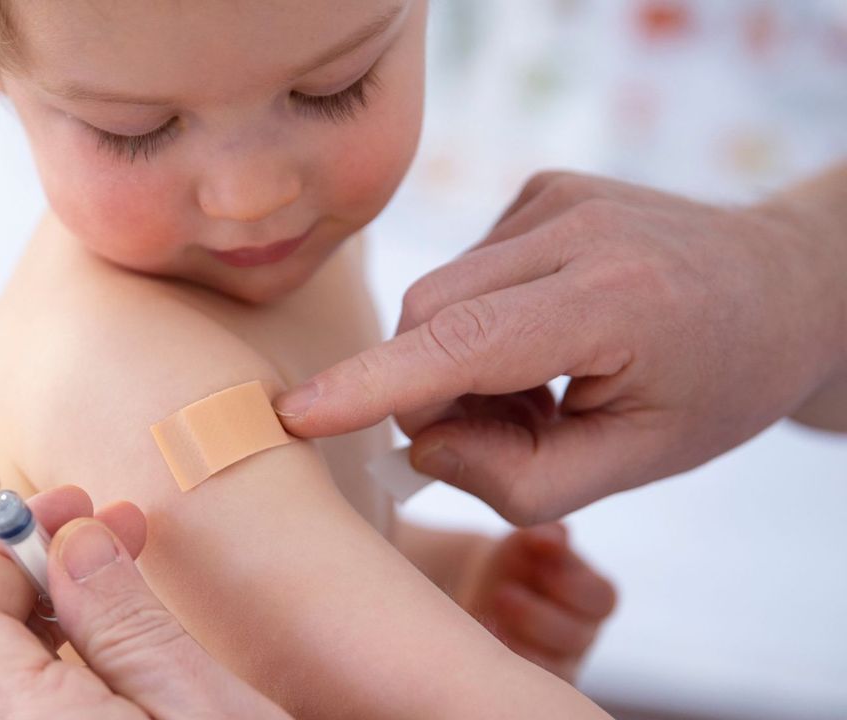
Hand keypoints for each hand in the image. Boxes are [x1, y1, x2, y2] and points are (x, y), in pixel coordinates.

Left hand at [0, 485, 290, 719]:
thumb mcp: (205, 710)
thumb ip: (125, 626)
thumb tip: (69, 541)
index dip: (6, 549)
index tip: (68, 505)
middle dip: (40, 568)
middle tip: (109, 521)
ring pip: (23, 674)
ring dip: (65, 606)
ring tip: (127, 564)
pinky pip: (55, 705)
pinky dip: (83, 654)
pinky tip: (131, 633)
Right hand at [276, 169, 846, 523]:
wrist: (782, 285)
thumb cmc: (716, 385)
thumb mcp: (639, 463)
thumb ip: (523, 479)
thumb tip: (421, 443)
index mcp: (617, 301)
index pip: (466, 341)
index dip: (375, 384)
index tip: (298, 414)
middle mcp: (577, 228)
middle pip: (431, 316)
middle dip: (431, 389)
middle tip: (502, 433)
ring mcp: (554, 197)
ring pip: (439, 295)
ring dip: (458, 359)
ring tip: (539, 386)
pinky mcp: (540, 190)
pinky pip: (464, 273)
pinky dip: (477, 323)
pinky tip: (540, 340)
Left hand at [456, 523, 615, 682]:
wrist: (486, 586)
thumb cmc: (518, 560)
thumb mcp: (531, 540)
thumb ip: (546, 535)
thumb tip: (557, 535)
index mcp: (595, 597)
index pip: (601, 598)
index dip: (570, 584)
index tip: (537, 567)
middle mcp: (583, 633)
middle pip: (575, 637)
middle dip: (536, 616)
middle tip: (501, 594)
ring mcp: (561, 661)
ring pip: (552, 667)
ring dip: (517, 642)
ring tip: (488, 616)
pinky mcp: (535, 679)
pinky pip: (526, 683)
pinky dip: (502, 663)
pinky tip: (481, 638)